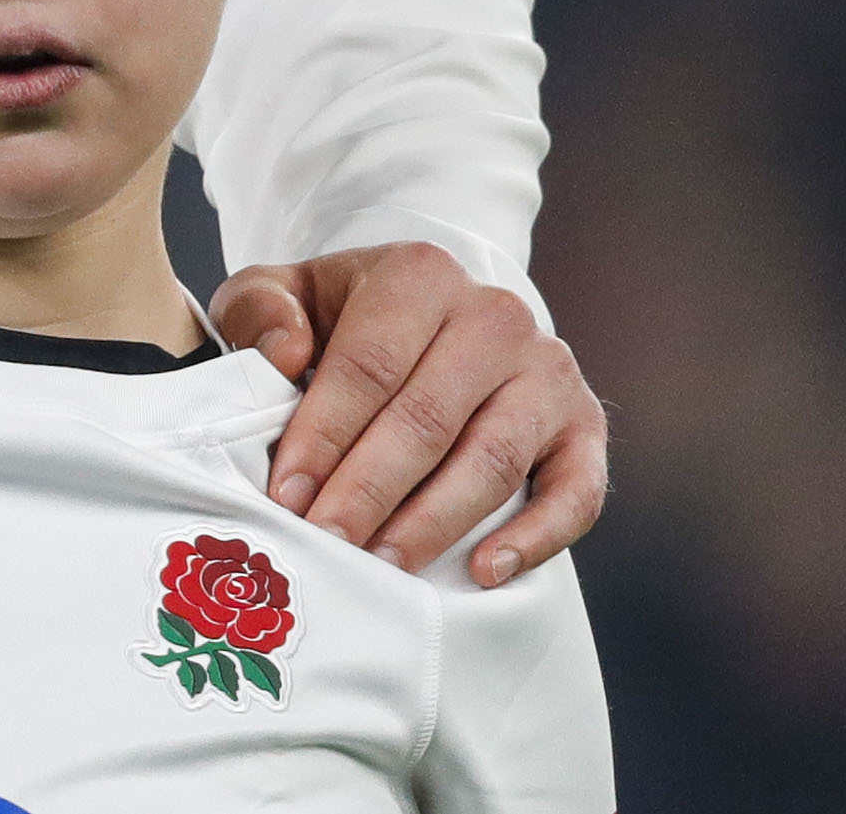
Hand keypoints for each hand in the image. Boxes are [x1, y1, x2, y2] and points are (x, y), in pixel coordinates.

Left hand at [213, 240, 604, 585]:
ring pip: (493, 459)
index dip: (324, 435)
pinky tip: (484, 572)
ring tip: (385, 567)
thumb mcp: (286, 295)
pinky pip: (575, 492)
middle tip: (328, 543)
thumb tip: (285, 355)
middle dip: (370, 490)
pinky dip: (535, 538)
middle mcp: (495, 316)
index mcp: (420, 275)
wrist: (433, 321)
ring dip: (435, 522)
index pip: (367, 364)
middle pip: (427, 417)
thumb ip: (260, 310)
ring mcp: (548, 371)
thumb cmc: (345, 320)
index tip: (287, 496)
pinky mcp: (585, 426)